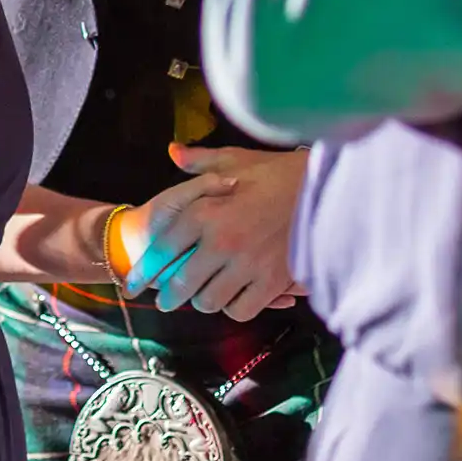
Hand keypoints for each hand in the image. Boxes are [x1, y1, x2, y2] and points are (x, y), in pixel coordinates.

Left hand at [124, 146, 306, 320]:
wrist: (328, 187)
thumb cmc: (279, 172)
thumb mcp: (237, 160)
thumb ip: (200, 162)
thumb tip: (173, 152)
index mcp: (206, 211)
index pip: (162, 249)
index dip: (144, 269)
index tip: (133, 283)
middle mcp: (222, 241)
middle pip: (181, 283)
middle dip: (168, 296)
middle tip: (165, 300)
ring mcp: (248, 263)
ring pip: (209, 301)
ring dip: (201, 301)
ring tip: (200, 297)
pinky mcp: (273, 280)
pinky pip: (241, 308)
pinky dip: (233, 307)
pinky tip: (232, 299)